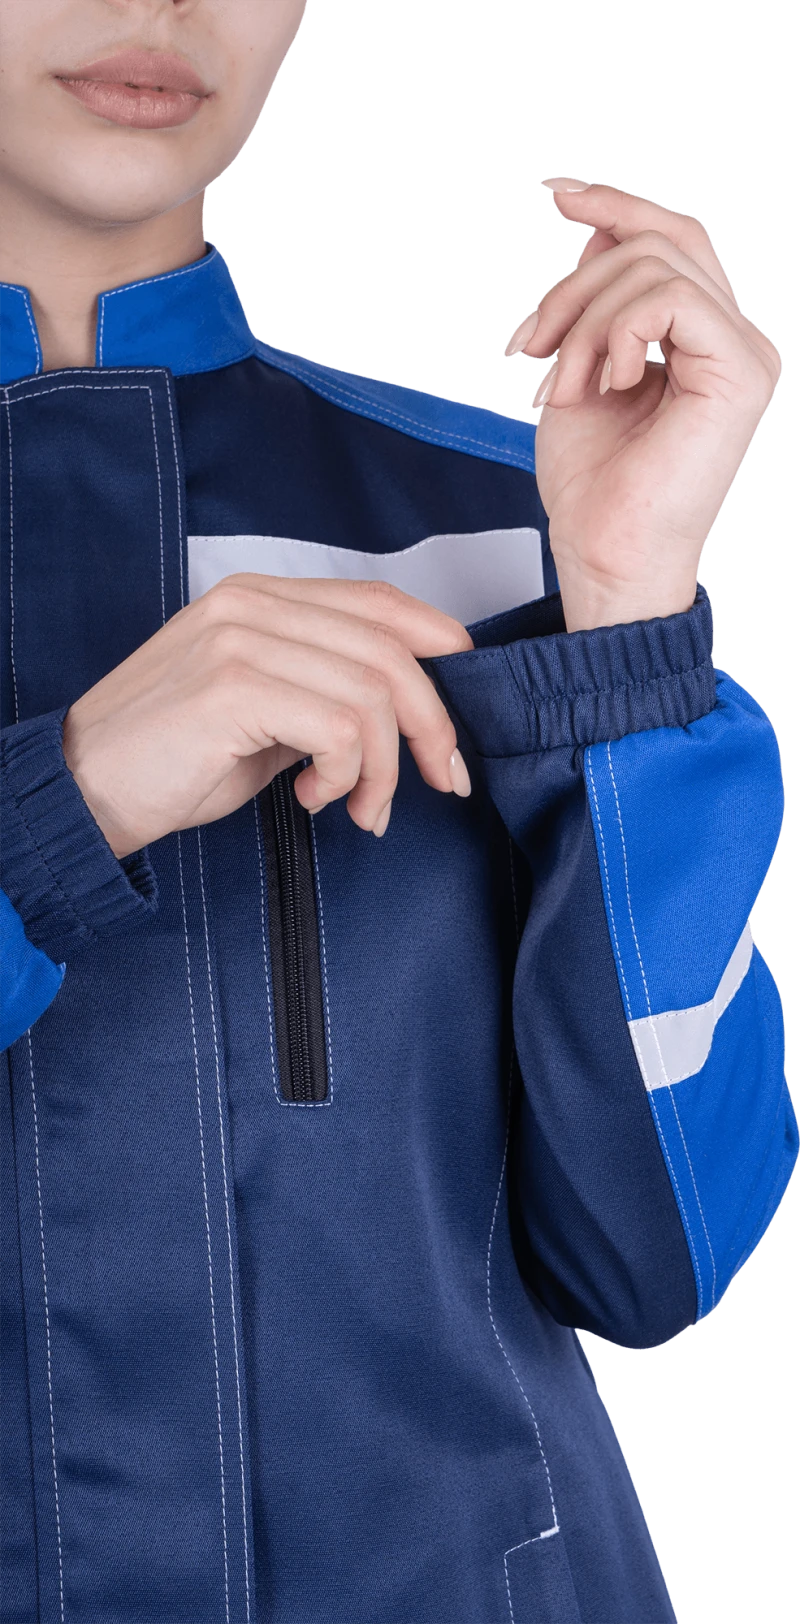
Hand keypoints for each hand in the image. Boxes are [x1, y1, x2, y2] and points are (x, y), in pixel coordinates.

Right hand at [61, 573, 473, 855]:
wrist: (84, 789)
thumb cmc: (172, 759)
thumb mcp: (262, 712)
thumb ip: (322, 691)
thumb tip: (408, 713)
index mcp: (260, 597)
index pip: (380, 603)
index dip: (440, 649)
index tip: (458, 717)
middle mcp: (252, 605)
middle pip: (391, 649)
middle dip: (432, 727)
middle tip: (441, 782)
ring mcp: (241, 640)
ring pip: (373, 693)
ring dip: (386, 768)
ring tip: (360, 808)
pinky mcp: (233, 688)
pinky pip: (339, 728)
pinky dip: (347, 776)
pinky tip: (314, 799)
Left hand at [506, 180, 782, 630]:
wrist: (605, 554)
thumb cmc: (593, 487)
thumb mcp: (579, 369)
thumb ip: (596, 302)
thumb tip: (594, 229)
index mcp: (702, 340)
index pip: (672, 241)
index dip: (616, 206)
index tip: (557, 193)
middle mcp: (733, 341)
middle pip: (661, 241)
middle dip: (575, 284)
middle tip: (530, 346)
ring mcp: (744, 356)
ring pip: (656, 266)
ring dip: (583, 321)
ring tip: (561, 385)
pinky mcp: (740, 373)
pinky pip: (669, 301)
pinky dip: (614, 333)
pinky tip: (602, 383)